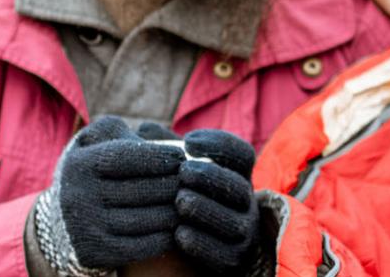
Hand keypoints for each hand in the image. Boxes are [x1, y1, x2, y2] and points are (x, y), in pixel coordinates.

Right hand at [50, 118, 187, 269]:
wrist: (61, 224)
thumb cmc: (92, 173)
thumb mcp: (94, 144)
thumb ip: (123, 133)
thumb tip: (162, 144)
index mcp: (79, 164)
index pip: (129, 156)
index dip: (162, 156)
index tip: (183, 157)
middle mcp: (78, 197)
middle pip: (144, 189)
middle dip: (176, 184)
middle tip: (196, 182)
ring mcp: (86, 229)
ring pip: (149, 219)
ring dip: (178, 211)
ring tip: (193, 202)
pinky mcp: (96, 254)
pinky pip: (144, 246)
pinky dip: (168, 237)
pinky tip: (180, 228)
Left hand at [172, 129, 259, 273]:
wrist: (182, 252)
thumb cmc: (177, 199)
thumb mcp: (174, 174)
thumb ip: (164, 152)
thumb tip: (145, 129)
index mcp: (234, 176)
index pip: (241, 154)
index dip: (219, 145)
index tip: (188, 141)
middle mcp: (244, 203)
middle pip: (239, 187)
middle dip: (212, 178)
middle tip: (183, 172)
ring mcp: (242, 233)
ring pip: (234, 222)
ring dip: (207, 210)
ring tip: (181, 202)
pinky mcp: (233, 260)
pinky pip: (224, 254)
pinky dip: (203, 244)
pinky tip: (178, 234)